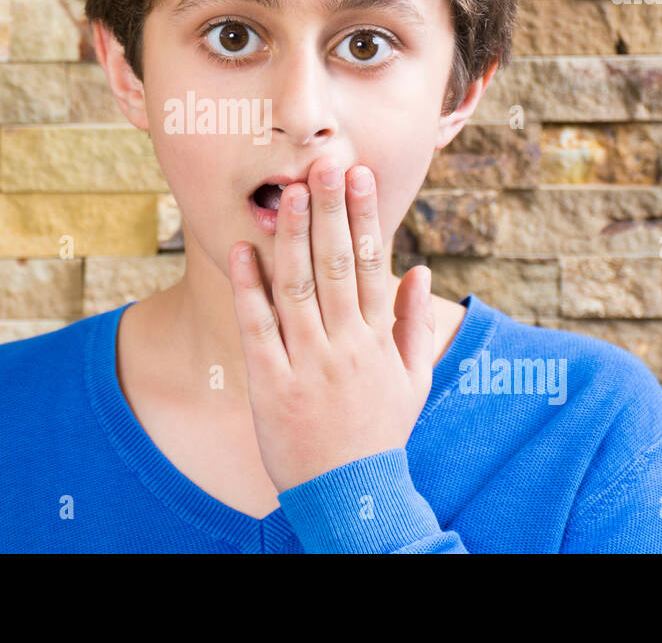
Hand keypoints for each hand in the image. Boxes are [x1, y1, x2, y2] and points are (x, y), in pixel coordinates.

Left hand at [226, 156, 436, 492]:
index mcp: (379, 340)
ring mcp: (308, 363)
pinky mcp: (271, 384)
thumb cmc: (380, 434)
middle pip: (338, 265)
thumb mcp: (413, 381)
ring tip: (285, 193)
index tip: (360, 176)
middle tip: (323, 163)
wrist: (351, 497)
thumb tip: (421, 270)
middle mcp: (346, 345)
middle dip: (330, 211)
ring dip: (291, 237)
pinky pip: (258, 327)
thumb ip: (413, 324)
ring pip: (298, 287)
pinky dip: (249, 288)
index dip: (366, 217)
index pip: (375, 265)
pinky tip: (240, 251)